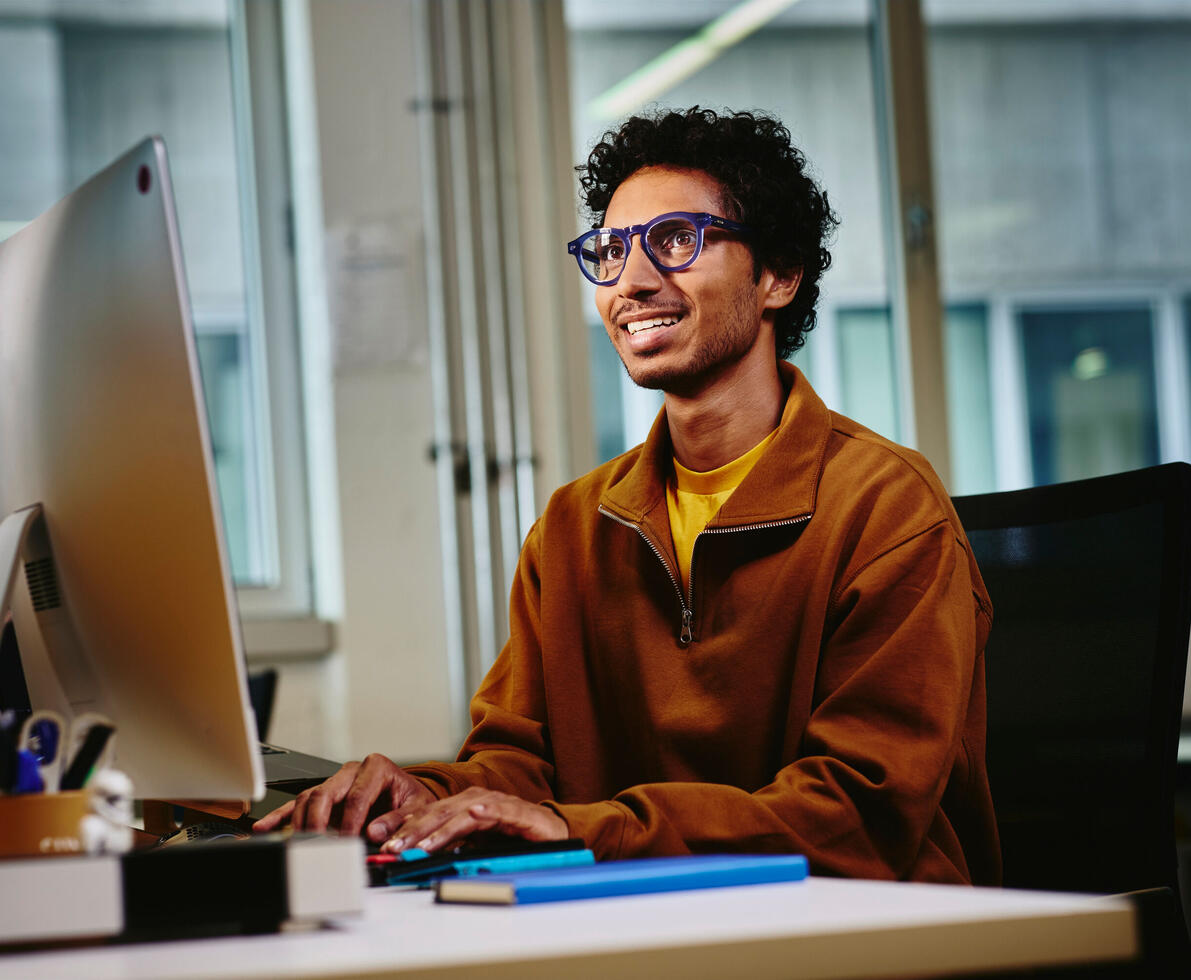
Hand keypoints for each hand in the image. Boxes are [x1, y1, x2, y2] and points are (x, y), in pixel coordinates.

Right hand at [252, 753, 434, 839]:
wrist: (410, 801)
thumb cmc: (412, 803)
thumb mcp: (416, 810)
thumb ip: (398, 821)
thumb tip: (374, 832)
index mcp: (376, 768)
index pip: (358, 795)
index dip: (351, 821)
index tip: (347, 841)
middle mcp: (352, 771)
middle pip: (325, 792)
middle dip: (319, 820)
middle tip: (316, 844)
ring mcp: (335, 783)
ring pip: (308, 798)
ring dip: (299, 822)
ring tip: (295, 843)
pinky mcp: (324, 797)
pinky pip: (298, 804)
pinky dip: (281, 816)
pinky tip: (265, 827)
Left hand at [379, 786, 567, 853]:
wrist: (549, 831)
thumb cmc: (509, 836)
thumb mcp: (471, 843)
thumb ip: (447, 844)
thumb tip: (415, 853)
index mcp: (460, 806)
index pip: (426, 814)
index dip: (404, 827)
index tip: (382, 842)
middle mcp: (474, 800)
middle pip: (438, 813)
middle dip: (413, 830)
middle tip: (392, 846)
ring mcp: (495, 804)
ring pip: (462, 814)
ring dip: (441, 829)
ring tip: (423, 845)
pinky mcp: (516, 811)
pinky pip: (498, 811)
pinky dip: (486, 811)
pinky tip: (475, 814)